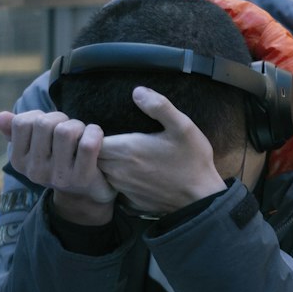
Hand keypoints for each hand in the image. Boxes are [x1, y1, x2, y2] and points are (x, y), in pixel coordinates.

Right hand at [0, 109, 115, 224]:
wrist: (85, 195)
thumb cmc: (60, 162)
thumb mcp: (35, 149)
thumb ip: (16, 131)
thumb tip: (0, 117)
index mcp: (19, 161)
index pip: (21, 122)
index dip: (39, 116)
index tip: (50, 126)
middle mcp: (35, 171)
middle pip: (44, 124)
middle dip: (61, 118)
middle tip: (70, 129)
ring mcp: (58, 176)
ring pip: (65, 131)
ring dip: (78, 125)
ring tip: (81, 134)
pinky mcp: (82, 178)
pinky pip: (87, 145)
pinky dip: (94, 133)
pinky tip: (94, 136)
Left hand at [97, 87, 225, 215]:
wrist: (201, 200)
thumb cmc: (192, 161)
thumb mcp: (183, 126)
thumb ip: (159, 106)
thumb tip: (137, 91)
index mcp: (126, 150)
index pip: (91, 141)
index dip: (93, 133)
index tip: (103, 127)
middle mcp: (119, 171)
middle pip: (93, 157)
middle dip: (96, 147)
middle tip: (109, 137)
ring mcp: (124, 188)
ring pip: (102, 172)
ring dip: (106, 163)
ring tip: (120, 153)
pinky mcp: (131, 200)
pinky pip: (115, 187)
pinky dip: (118, 179)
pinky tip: (134, 172)